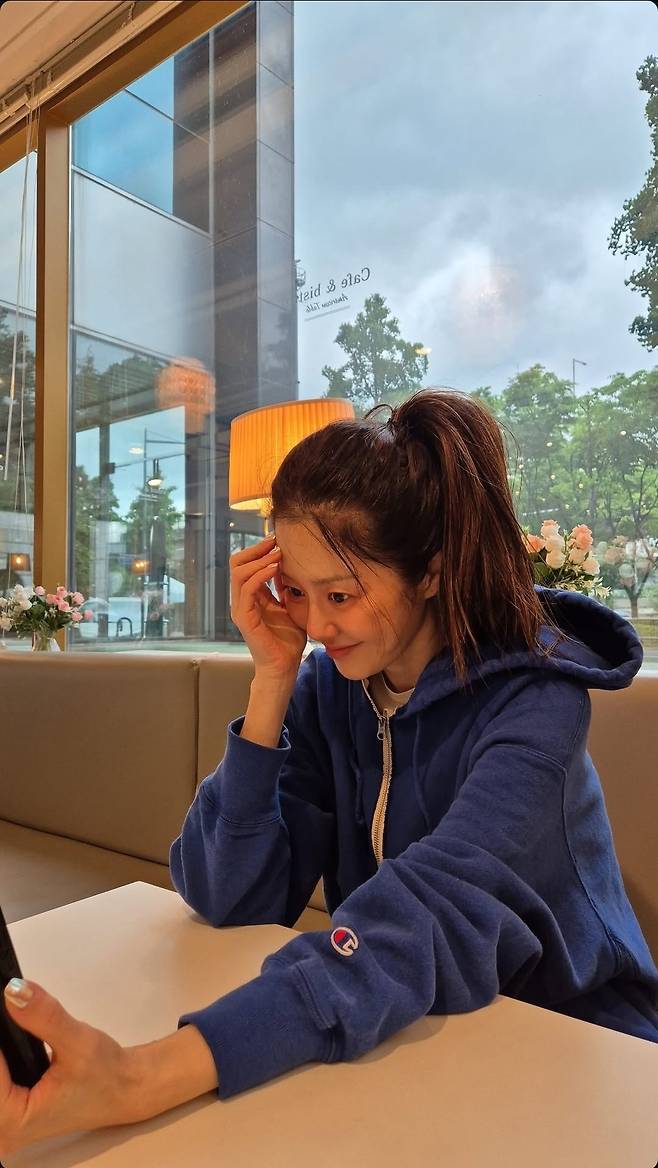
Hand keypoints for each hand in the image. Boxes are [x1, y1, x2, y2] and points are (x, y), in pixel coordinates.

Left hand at [0, 979, 135, 1156]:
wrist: (126, 1089)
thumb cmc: (106, 1074)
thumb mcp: (78, 1041)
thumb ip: (44, 1017)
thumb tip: (13, 990)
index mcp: (11, 1121)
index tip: (4, 1002)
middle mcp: (2, 1130)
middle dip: (3, 1045)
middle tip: (13, 1007)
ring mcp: (4, 1125)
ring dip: (4, 1051)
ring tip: (22, 1026)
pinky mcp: (10, 1113)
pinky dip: (5, 1060)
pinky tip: (13, 1039)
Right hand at [230, 536, 306, 681]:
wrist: (284, 666)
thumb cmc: (288, 640)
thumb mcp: (290, 607)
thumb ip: (285, 588)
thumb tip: (289, 566)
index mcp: (250, 596)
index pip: (245, 564)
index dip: (259, 550)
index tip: (278, 540)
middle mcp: (241, 601)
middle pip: (237, 563)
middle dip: (256, 549)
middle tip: (276, 542)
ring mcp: (241, 609)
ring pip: (239, 573)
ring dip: (259, 560)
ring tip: (278, 554)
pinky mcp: (245, 619)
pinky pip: (247, 590)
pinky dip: (260, 575)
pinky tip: (275, 569)